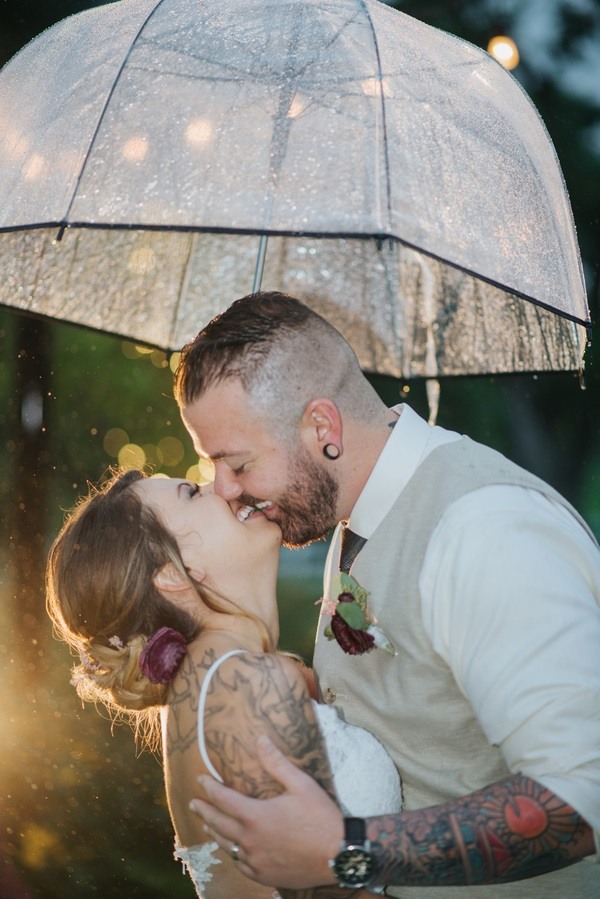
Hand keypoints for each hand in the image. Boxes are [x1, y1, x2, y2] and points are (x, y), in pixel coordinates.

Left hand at [190, 734, 343, 888]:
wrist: (338, 856)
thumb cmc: (321, 818)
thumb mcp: (301, 784)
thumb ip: (276, 763)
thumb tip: (260, 739)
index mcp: (255, 816)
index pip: (223, 799)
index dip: (209, 788)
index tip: (200, 779)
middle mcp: (250, 840)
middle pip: (218, 823)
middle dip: (204, 811)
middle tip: (193, 803)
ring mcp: (256, 861)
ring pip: (227, 846)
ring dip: (215, 833)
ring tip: (207, 825)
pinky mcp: (264, 876)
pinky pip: (241, 865)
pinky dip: (233, 855)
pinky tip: (233, 851)